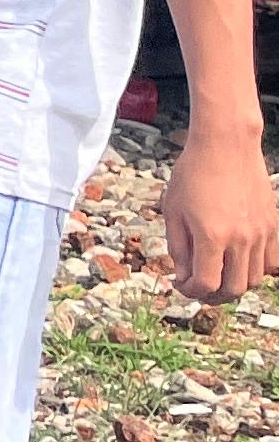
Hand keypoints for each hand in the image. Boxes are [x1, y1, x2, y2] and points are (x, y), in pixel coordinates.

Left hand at [163, 131, 277, 303]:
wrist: (226, 145)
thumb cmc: (192, 174)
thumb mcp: (173, 211)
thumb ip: (178, 248)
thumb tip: (183, 276)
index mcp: (211, 236)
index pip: (206, 285)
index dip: (190, 291)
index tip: (180, 284)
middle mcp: (241, 239)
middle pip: (233, 289)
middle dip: (211, 295)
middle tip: (197, 287)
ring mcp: (261, 233)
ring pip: (253, 279)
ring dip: (233, 284)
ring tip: (216, 275)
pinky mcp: (274, 226)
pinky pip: (272, 263)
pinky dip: (256, 270)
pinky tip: (238, 261)